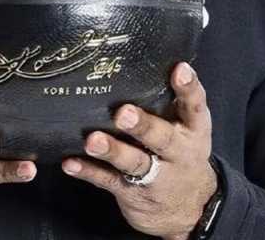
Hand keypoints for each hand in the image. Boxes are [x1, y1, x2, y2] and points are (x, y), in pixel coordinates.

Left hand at [61, 62, 216, 239]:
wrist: (191, 208)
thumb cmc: (180, 151)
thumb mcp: (188, 127)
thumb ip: (171, 99)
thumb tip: (142, 56)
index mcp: (192, 130)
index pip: (194, 105)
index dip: (188, 87)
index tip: (179, 69)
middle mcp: (176, 151)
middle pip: (161, 138)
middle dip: (143, 125)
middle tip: (124, 113)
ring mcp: (155, 175)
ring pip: (133, 162)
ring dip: (112, 150)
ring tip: (93, 140)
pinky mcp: (132, 192)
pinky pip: (107, 180)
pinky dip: (88, 171)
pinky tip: (70, 163)